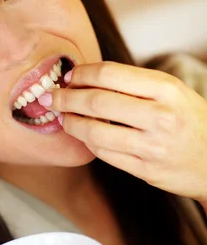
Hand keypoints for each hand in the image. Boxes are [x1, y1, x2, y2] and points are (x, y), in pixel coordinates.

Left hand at [38, 61, 206, 201]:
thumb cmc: (191, 121)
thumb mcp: (174, 92)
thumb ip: (135, 83)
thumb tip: (87, 77)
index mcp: (167, 89)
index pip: (110, 74)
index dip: (82, 74)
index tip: (70, 76)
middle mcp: (161, 117)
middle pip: (97, 101)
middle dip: (67, 98)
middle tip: (53, 97)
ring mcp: (153, 146)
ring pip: (95, 132)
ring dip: (72, 123)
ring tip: (64, 118)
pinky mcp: (146, 170)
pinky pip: (105, 155)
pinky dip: (88, 143)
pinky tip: (84, 135)